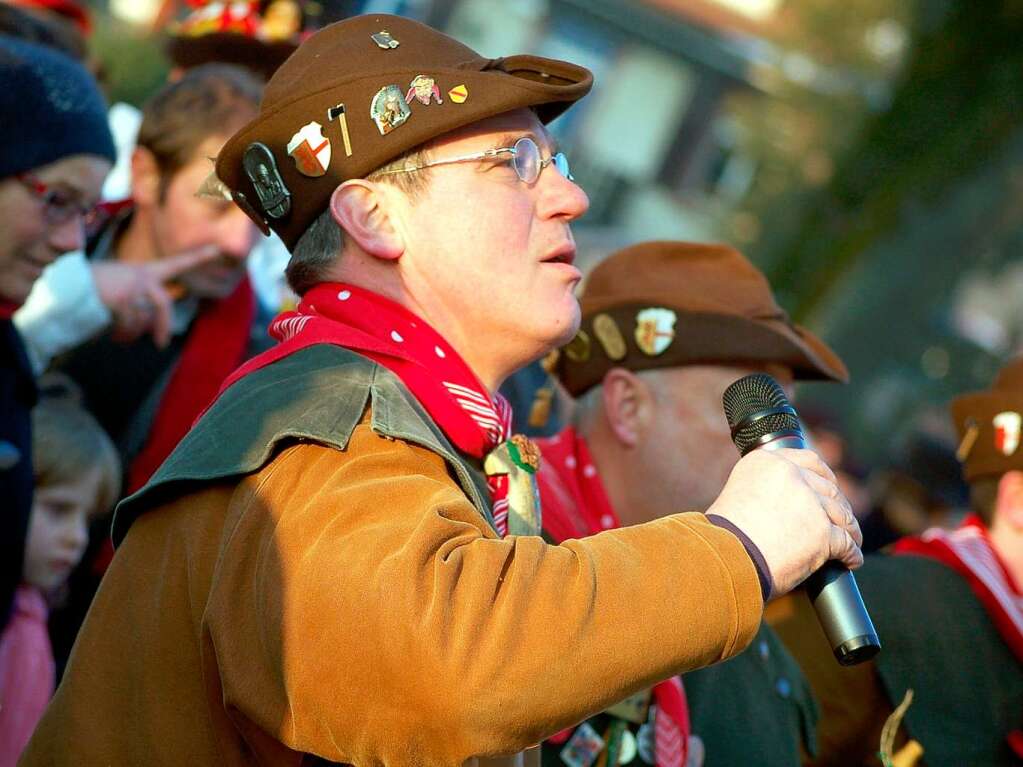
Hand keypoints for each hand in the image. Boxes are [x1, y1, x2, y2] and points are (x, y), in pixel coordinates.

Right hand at [92, 245, 219, 346]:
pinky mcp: (122, 298)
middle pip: (163, 305)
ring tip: (119, 334)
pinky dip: (122, 333)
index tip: (220, 249)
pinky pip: (130, 324)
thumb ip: (143, 301)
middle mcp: (142, 276)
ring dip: (132, 332)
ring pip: (144, 318)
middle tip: (161, 344)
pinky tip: (112, 334)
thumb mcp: (124, 288)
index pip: (177, 263)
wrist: (68, 287)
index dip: (199, 256)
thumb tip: (153, 327)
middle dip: (163, 326)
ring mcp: (132, 286)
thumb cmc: (96, 290)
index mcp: (145, 271)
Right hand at [706, 448, 862, 597]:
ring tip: (851, 543)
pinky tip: (850, 561)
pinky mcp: (823, 532)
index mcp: (766, 461)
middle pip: (828, 488)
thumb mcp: (740, 495)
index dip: (824, 476)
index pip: (808, 459)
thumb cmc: (725, 537)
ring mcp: (810, 502)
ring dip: (849, 530)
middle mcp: (790, 475)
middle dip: (837, 506)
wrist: (724, 559)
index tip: (830, 487)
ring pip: (842, 515)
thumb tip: (787, 503)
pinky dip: (850, 554)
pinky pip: (846, 543)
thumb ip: (765, 489)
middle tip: (841, 521)